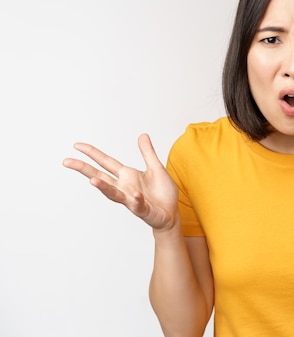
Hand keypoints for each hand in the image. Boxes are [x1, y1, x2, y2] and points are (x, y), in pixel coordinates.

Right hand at [63, 134, 178, 231]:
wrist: (171, 213)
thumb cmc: (162, 193)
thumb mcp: (156, 168)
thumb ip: (148, 153)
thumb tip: (142, 135)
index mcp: (127, 175)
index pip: (106, 162)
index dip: (92, 153)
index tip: (77, 145)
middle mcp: (124, 187)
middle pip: (100, 176)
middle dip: (84, 169)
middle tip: (67, 161)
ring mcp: (131, 199)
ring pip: (113, 194)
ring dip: (103, 187)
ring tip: (92, 181)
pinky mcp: (143, 210)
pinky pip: (138, 205)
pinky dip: (136, 200)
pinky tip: (136, 194)